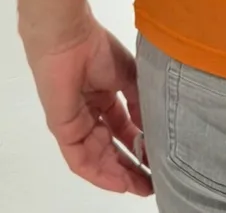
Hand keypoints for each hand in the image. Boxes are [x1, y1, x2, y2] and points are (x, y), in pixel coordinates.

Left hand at [25, 15, 151, 196]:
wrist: (71, 40)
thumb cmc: (100, 50)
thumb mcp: (131, 76)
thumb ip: (140, 102)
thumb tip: (153, 127)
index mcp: (105, 97)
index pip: (124, 128)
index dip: (141, 144)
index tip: (159, 157)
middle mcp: (91, 114)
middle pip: (112, 147)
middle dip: (132, 166)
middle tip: (153, 181)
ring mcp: (77, 124)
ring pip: (99, 157)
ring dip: (120, 174)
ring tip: (142, 186)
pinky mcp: (64, 132)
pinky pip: (81, 160)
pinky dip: (101, 173)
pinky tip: (121, 183)